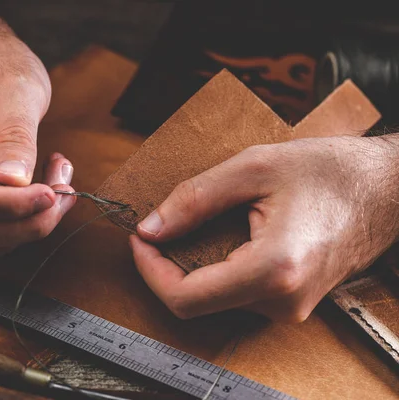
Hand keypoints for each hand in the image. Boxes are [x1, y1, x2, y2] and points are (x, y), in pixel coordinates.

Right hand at [0, 33, 75, 254]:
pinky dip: (22, 220)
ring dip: (26, 225)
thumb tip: (14, 182)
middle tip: (64, 193)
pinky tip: (46, 188)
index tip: (48, 194)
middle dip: (21, 222)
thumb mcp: (18, 85)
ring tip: (60, 184)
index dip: (2, 203)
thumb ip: (15, 132)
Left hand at [130, 135, 398, 321]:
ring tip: (193, 226)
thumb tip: (151, 228)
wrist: (387, 188)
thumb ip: (194, 199)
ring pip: (215, 300)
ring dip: (192, 266)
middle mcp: (281, 301)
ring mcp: (289, 307)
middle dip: (167, 267)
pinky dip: (215, 268)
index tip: (141, 239)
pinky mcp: (291, 302)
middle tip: (158, 229)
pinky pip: (237, 294)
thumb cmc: (331, 171)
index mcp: (272, 270)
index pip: (185, 298)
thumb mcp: (254, 167)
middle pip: (196, 302)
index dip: (150, 271)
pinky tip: (220, 235)